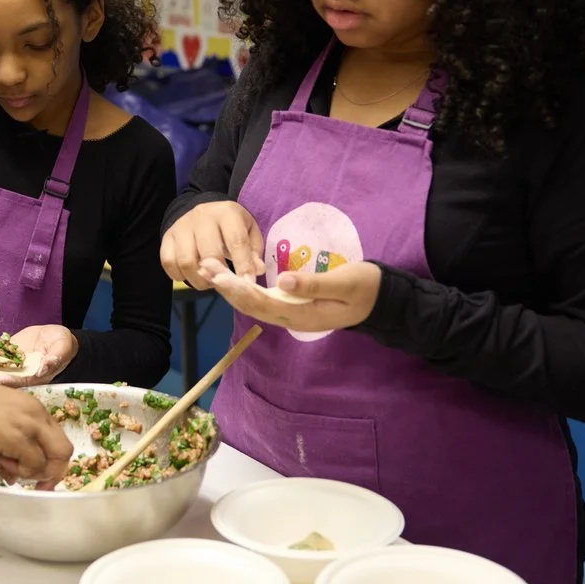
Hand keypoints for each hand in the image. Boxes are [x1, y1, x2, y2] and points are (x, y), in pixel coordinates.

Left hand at [0, 324, 76, 386]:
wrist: (54, 337)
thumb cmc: (62, 343)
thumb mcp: (63, 347)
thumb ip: (55, 357)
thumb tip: (44, 368)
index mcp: (36, 375)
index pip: (21, 381)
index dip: (8, 381)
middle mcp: (22, 374)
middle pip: (5, 380)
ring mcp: (13, 366)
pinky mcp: (7, 357)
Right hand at [0, 378, 72, 486]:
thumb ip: (11, 450)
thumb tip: (14, 478)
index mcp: (36, 409)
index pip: (58, 439)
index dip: (52, 462)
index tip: (40, 475)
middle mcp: (38, 415)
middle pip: (64, 451)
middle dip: (53, 472)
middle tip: (37, 483)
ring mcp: (30, 426)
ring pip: (52, 460)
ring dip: (33, 472)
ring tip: (8, 464)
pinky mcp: (17, 438)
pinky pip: (33, 464)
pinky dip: (22, 471)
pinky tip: (3, 462)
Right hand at [160, 201, 264, 289]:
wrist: (203, 212)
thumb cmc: (230, 227)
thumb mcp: (248, 231)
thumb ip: (254, 251)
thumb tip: (256, 270)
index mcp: (227, 213)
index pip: (236, 241)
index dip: (243, 264)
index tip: (248, 283)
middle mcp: (202, 216)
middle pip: (209, 253)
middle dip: (219, 275)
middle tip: (225, 284)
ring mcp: (181, 226)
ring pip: (186, 262)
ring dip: (199, 279)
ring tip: (209, 281)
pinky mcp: (167, 237)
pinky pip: (169, 262)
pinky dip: (180, 276)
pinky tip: (193, 275)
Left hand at [199, 257, 381, 331]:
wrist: (382, 300)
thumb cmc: (366, 287)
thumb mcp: (346, 282)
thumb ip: (315, 284)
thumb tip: (283, 282)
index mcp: (303, 314)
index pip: (262, 302)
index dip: (237, 288)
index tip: (217, 274)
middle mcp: (292, 317)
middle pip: (251, 305)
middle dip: (225, 287)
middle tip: (202, 266)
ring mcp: (291, 313)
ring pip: (253, 303)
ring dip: (230, 287)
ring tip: (207, 269)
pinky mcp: (293, 305)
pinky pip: (262, 300)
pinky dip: (243, 288)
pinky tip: (230, 278)